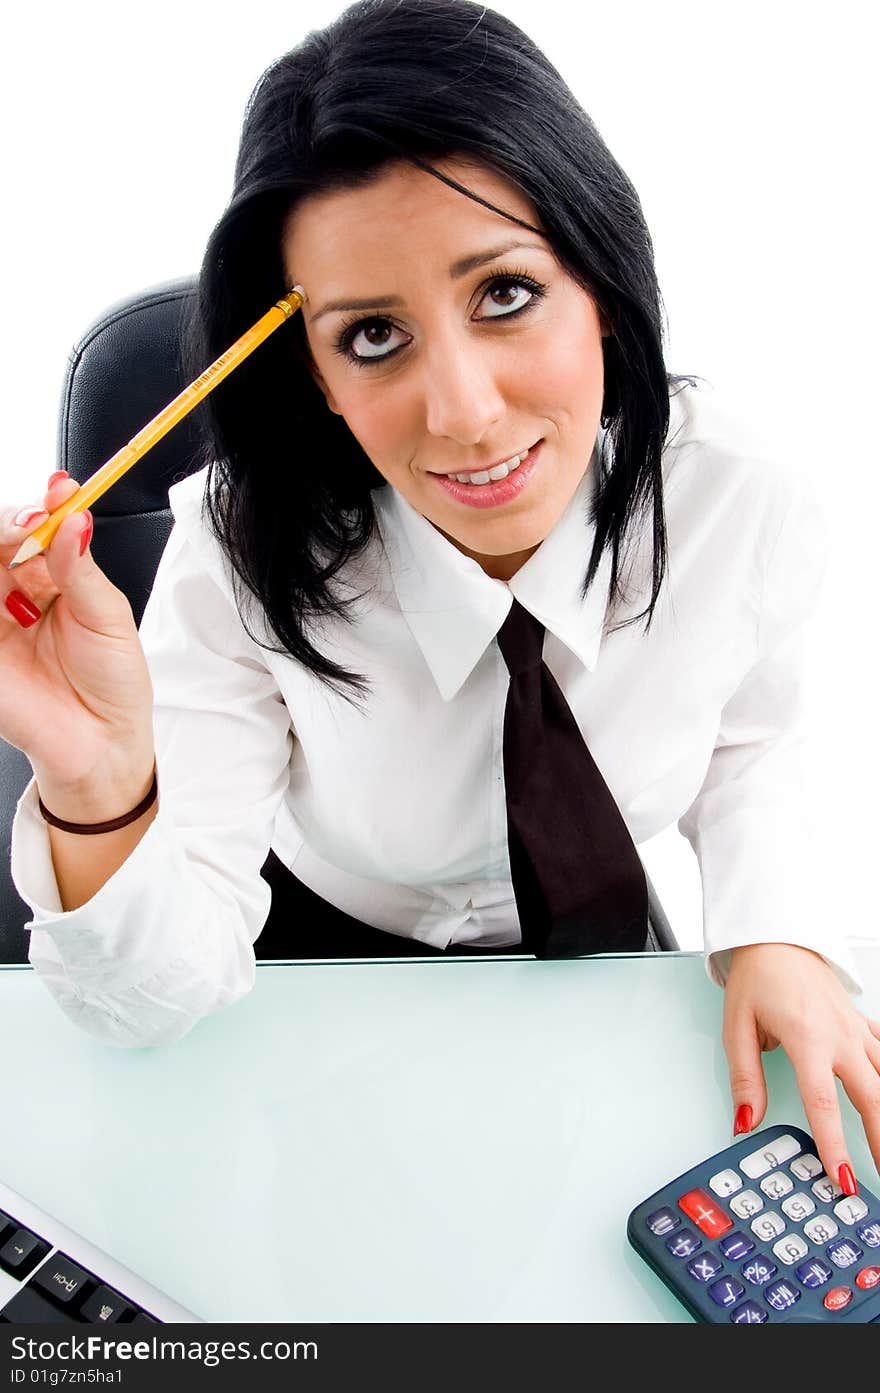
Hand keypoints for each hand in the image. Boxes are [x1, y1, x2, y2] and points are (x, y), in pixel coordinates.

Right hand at [0, 472, 154, 804]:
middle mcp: (15, 591)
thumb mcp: (108, 618)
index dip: (43, 504)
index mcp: (52, 577)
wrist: (100, 743)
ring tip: (20, 538)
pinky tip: (2, 581)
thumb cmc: (112, 683)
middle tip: (33, 520)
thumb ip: (81, 569)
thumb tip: (74, 520)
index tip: (61, 490)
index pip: (35, 527)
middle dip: (11, 521)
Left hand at [723, 942, 879, 1189]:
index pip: (824, 1103)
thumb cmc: (757, 977)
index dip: (834, 1144)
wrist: (777, 938)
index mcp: (807, 1038)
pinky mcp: (862, 1025)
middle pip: (871, 1098)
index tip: (841, 1175)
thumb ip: (745, 1078)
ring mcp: (856, 1030)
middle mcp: (840, 1035)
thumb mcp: (737, 1027)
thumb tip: (745, 1120)